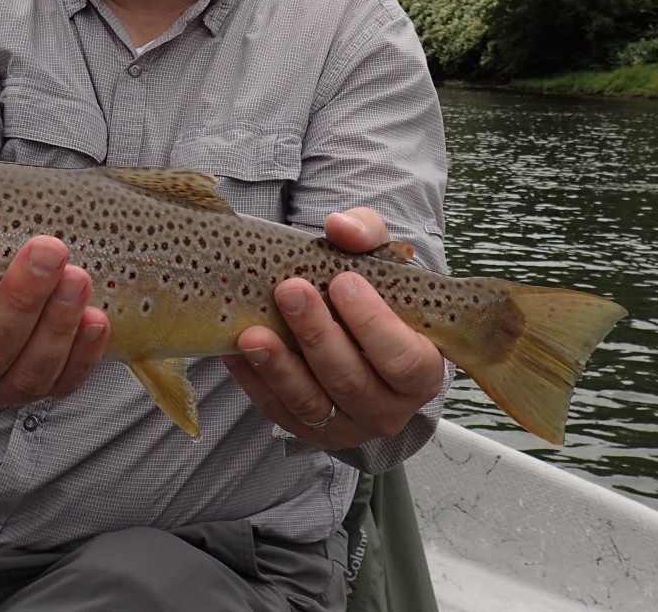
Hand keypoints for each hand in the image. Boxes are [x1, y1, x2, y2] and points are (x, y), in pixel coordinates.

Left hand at [222, 207, 444, 448]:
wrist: (352, 324)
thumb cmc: (372, 293)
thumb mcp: (377, 257)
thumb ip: (366, 234)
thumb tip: (340, 226)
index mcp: (422, 371)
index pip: (404, 360)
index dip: (373, 324)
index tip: (343, 281)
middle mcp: (389, 408)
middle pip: (352, 382)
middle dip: (317, 336)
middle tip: (290, 290)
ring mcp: (347, 426)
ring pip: (311, 404)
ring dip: (279, 367)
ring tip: (253, 331)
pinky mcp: (308, 430)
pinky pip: (276, 410)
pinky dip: (253, 380)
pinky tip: (235, 348)